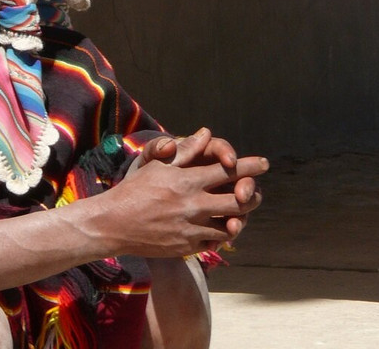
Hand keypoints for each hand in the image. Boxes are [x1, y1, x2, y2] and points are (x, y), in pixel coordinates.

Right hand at [107, 129, 265, 255]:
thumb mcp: (157, 165)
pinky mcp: (188, 246)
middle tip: (254, 192)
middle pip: (238, 201)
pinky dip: (220, 234)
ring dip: (239, 218)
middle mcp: (193, 204)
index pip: (228, 171)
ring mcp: (192, 228)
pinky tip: (219, 228)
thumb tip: (206, 132)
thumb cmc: (134, 190)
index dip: (250, 167)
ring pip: (231, 225)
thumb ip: (185, 150)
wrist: (114, 224)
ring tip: (241, 213)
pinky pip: (214, 241)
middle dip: (251, 195)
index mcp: (187, 181)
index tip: (264, 163)